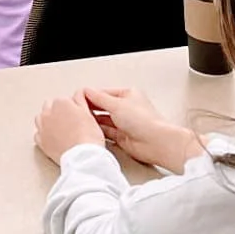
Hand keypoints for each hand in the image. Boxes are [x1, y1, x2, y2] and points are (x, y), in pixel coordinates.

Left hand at [34, 93, 105, 163]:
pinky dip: (44, 134)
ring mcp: (42, 127)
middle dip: (58, 111)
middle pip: (50, 106)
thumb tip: (78, 93)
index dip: (73, 107)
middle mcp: (48, 113)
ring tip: (61, 129)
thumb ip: (80, 99)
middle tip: (70, 121)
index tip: (78, 114)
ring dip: (48, 121)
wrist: (83, 157)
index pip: (64, 99)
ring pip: (41, 118)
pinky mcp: (41, 142)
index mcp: (61, 103)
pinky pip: (38, 134)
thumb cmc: (88, 137)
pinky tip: (54, 138)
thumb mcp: (88, 113)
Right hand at [82, 87, 203, 173]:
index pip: (104, 93)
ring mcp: (125, 123)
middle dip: (92, 108)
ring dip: (94, 120)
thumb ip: (99, 98)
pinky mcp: (123, 137)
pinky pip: (107, 132)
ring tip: (81, 120)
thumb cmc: (145, 121)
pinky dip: (99, 131)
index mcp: (128, 94)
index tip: (79, 97)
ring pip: (104, 120)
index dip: (91, 95)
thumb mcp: (117, 104)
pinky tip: (90, 130)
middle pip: (104, 106)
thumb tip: (87, 91)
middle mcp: (127, 108)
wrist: (156, 142)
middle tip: (78, 109)